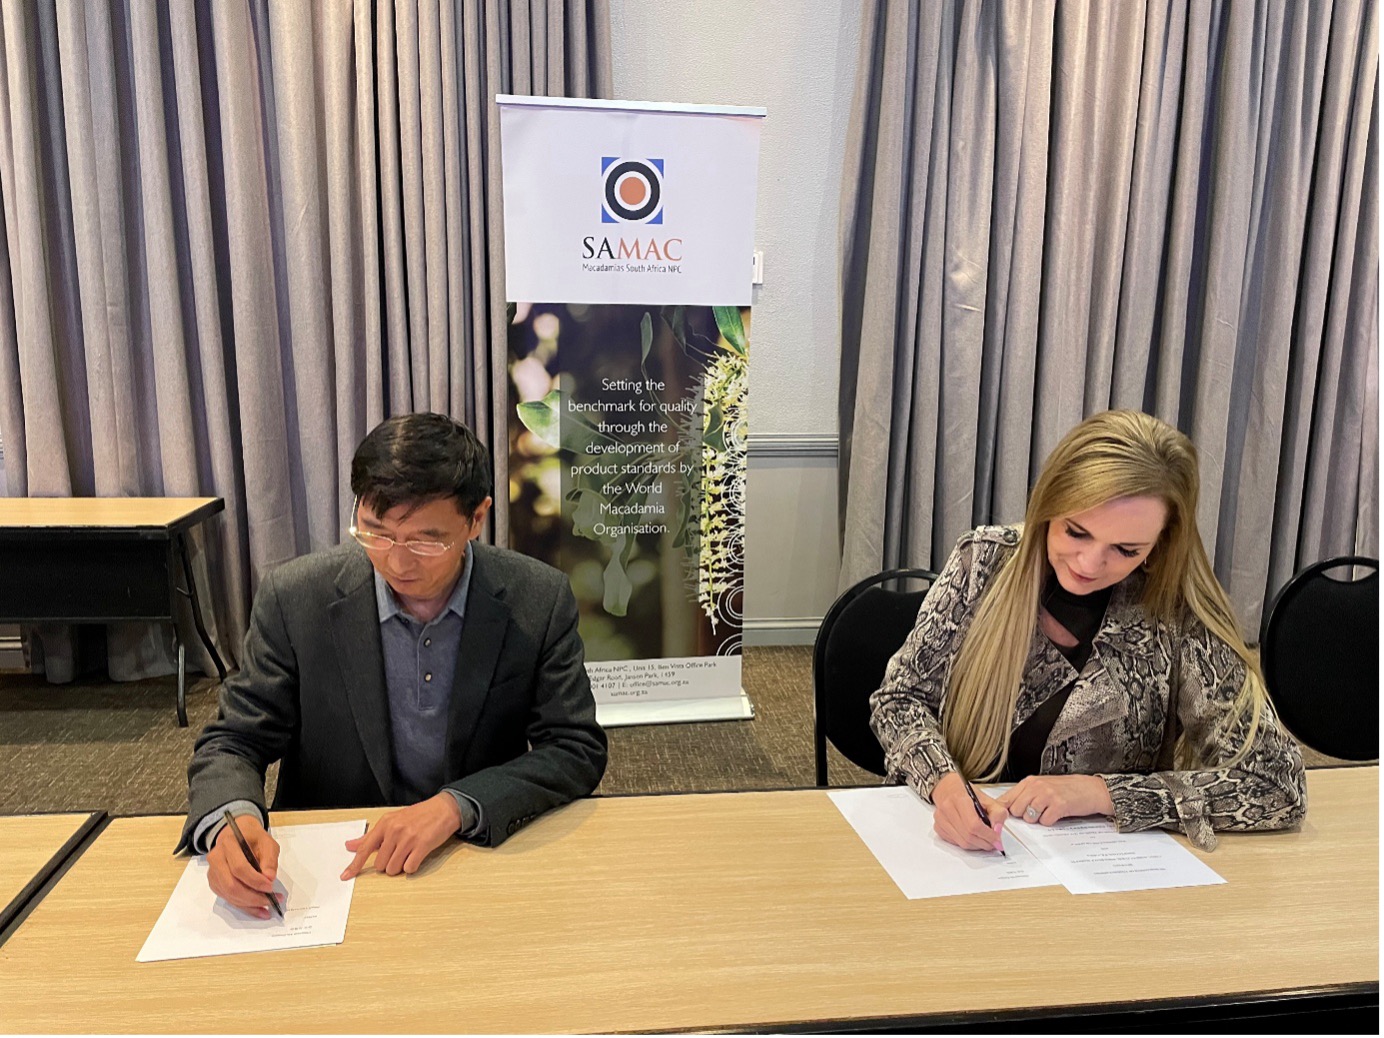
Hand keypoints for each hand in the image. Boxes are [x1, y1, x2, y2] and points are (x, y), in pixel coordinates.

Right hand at [208, 814, 280, 919]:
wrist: (237, 834)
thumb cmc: (253, 838)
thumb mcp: (267, 842)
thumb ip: (270, 859)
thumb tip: (269, 878)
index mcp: (228, 844)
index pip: (239, 868)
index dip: (255, 880)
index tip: (271, 887)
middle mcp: (216, 859)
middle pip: (231, 885)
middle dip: (252, 897)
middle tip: (270, 901)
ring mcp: (213, 872)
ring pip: (228, 895)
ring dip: (249, 905)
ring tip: (267, 908)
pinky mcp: (215, 882)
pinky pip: (228, 898)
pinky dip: (244, 906)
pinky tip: (258, 909)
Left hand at [341, 793, 462, 878]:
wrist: (444, 809)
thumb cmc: (418, 816)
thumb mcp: (392, 821)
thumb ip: (370, 836)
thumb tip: (349, 846)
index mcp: (385, 824)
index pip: (365, 848)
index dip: (354, 865)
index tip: (345, 876)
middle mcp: (395, 831)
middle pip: (380, 864)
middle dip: (388, 863)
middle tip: (399, 852)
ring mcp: (409, 838)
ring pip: (393, 869)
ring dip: (400, 867)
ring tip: (409, 853)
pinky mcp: (423, 845)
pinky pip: (409, 868)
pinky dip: (412, 867)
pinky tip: (417, 856)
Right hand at [930, 772, 1006, 851]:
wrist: (949, 788)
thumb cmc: (967, 794)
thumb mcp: (988, 799)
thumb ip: (998, 814)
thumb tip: (997, 831)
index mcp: (959, 799)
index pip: (974, 825)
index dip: (988, 836)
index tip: (997, 841)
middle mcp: (947, 809)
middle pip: (968, 836)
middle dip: (984, 843)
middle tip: (993, 843)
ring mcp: (940, 819)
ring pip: (962, 842)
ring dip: (976, 845)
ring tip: (985, 841)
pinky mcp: (938, 827)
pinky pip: (955, 843)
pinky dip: (967, 843)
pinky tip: (973, 837)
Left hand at [997, 774, 1114, 825]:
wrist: (1091, 789)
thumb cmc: (1066, 788)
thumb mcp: (1042, 786)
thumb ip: (1024, 795)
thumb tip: (1005, 808)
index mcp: (1029, 782)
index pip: (1006, 798)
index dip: (1003, 811)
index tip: (1004, 818)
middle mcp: (1036, 786)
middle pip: (1015, 810)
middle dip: (1024, 816)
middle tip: (1036, 813)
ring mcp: (1047, 795)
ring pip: (1029, 817)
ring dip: (1037, 819)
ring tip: (1048, 812)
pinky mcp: (1059, 805)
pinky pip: (1044, 821)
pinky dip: (1049, 822)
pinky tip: (1056, 814)